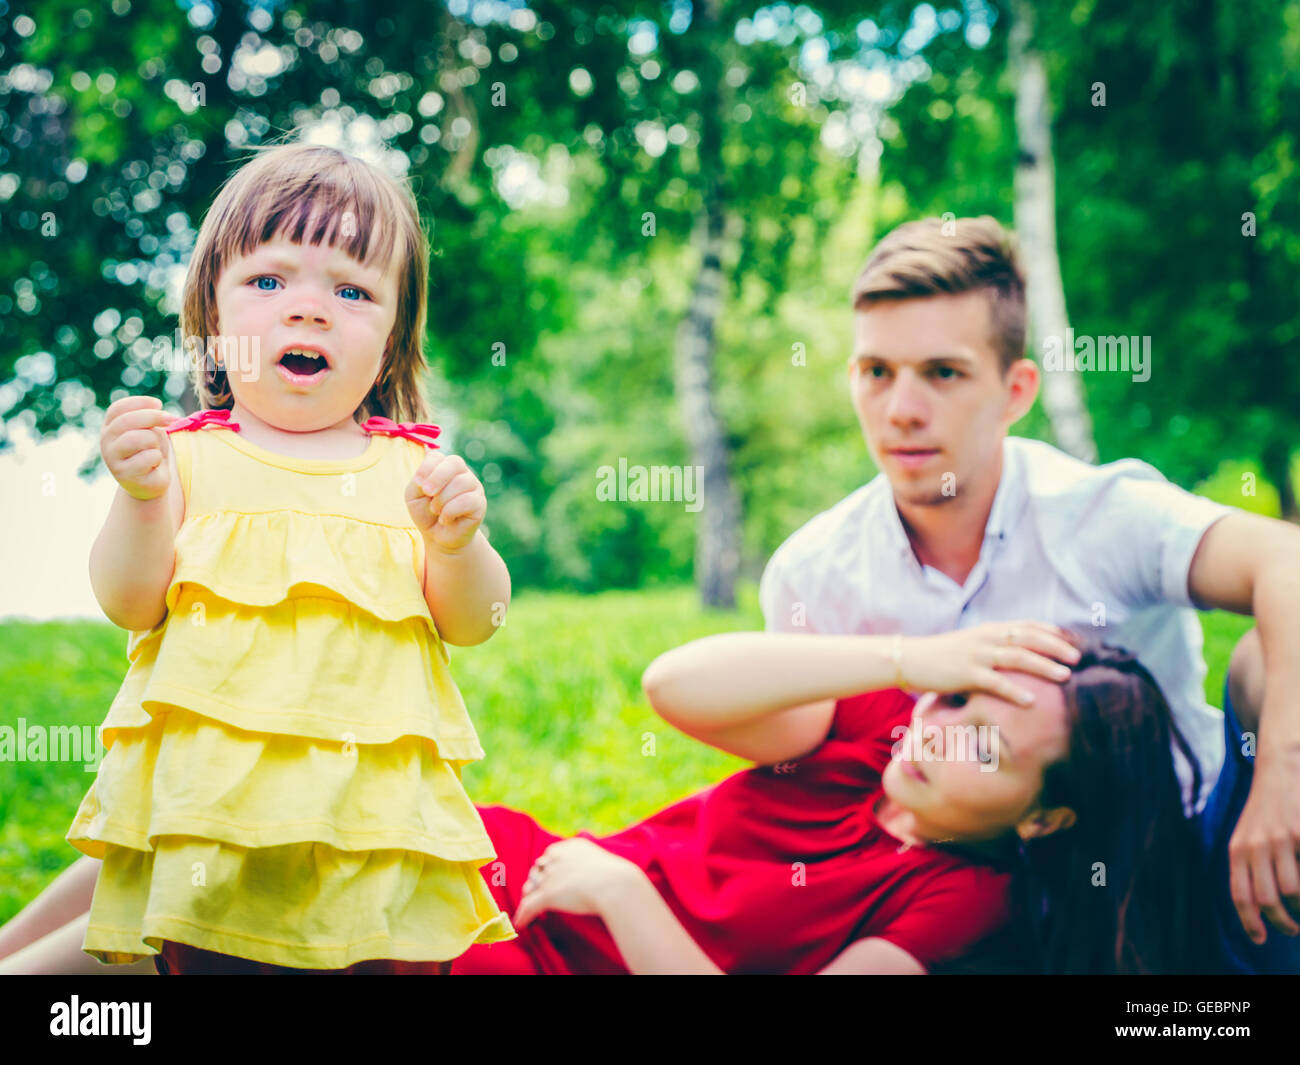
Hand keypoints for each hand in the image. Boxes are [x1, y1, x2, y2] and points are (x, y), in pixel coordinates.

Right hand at [101, 396, 177, 501]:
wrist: (151, 483)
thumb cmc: (151, 452)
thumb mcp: (150, 431)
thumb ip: (150, 421)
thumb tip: (163, 416)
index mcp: (109, 427)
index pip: (118, 408)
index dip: (140, 403)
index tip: (158, 404)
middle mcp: (106, 442)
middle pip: (127, 420)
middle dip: (153, 416)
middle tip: (170, 419)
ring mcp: (112, 459)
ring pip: (138, 438)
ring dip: (155, 441)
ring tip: (156, 449)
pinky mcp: (125, 475)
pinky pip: (149, 457)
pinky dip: (158, 458)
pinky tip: (154, 466)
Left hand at [404, 452, 485, 551]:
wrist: (438, 537)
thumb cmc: (425, 513)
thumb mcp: (414, 496)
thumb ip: (418, 482)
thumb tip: (428, 477)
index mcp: (443, 466)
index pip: (438, 457)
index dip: (426, 469)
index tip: (418, 485)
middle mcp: (461, 472)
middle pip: (455, 462)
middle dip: (438, 477)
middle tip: (427, 493)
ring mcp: (473, 486)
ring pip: (461, 482)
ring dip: (442, 499)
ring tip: (436, 511)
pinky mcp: (479, 503)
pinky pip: (467, 500)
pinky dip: (450, 511)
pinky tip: (446, 519)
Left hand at [512, 838, 642, 929]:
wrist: (617, 885)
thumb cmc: (615, 877)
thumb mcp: (599, 859)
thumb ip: (586, 861)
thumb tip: (584, 870)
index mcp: (568, 846)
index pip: (548, 856)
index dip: (547, 870)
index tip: (548, 880)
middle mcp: (556, 858)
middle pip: (537, 871)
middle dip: (536, 883)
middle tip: (537, 895)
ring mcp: (550, 876)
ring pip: (530, 888)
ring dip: (528, 899)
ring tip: (527, 910)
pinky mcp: (548, 894)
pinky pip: (529, 906)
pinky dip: (523, 916)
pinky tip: (521, 925)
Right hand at [899, 621, 1081, 705]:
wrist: (909, 659)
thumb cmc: (942, 656)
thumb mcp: (971, 644)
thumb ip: (994, 646)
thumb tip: (1020, 655)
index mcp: (989, 629)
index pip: (1028, 625)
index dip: (1053, 631)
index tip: (1074, 640)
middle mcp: (986, 638)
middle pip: (1029, 638)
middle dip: (1056, 646)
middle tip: (1078, 657)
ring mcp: (976, 655)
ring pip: (1017, 657)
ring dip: (1044, 666)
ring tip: (1065, 676)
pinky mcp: (965, 673)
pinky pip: (995, 682)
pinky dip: (1015, 691)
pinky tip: (1031, 701)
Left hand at [1228, 754, 1299, 943]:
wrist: (1280, 769)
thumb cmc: (1264, 811)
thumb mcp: (1246, 835)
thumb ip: (1247, 865)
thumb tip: (1256, 906)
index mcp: (1237, 849)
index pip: (1240, 894)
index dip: (1249, 922)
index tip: (1261, 939)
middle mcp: (1255, 845)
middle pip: (1267, 899)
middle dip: (1282, 923)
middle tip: (1292, 930)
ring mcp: (1281, 839)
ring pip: (1292, 891)